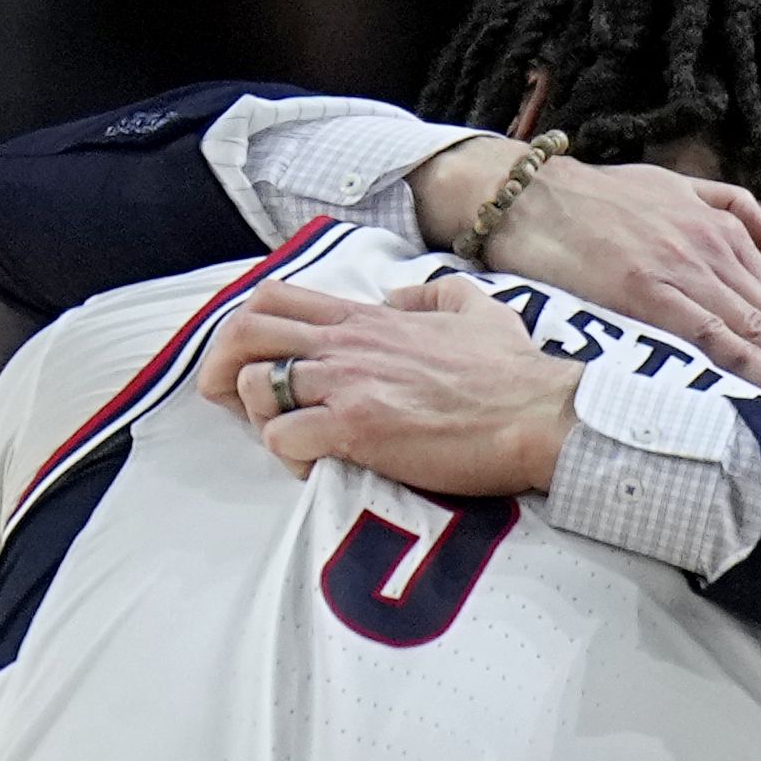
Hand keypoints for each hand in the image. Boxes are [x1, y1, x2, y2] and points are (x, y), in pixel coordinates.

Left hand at [203, 277, 579, 495]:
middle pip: (245, 331)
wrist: (540, 414)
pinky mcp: (357, 428)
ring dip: (254, 416)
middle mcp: (347, 343)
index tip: (246, 360)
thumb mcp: (477, 308)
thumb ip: (431, 294)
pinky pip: (283, 437)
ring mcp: (349, 383)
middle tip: (225, 401)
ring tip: (283, 438)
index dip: (244, 327)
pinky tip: (314, 466)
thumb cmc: (514, 372)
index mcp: (368, 316)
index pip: (276, 298)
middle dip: (220, 366)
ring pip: (254, 384)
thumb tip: (401, 296)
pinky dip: (285, 456)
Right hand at [409, 138, 760, 407]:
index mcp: (725, 232)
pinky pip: (711, 331)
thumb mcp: (678, 186)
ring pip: (757, 330)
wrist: (534, 195)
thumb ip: (737, 208)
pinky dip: (749, 359)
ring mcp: (685, 270)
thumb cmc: (600, 196)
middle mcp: (714, 251)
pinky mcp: (650, 290)